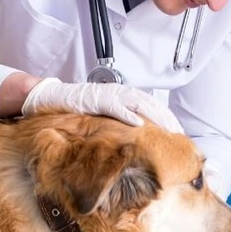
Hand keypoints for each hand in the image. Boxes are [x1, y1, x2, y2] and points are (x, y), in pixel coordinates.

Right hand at [21, 78, 183, 133]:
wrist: (51, 96)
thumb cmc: (76, 106)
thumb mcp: (101, 115)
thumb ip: (117, 122)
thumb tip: (133, 138)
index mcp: (121, 95)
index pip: (149, 104)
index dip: (164, 115)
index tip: (177, 129)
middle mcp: (118, 93)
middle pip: (148, 103)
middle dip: (165, 116)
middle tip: (179, 132)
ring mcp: (108, 95)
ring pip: (137, 103)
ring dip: (154, 115)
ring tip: (168, 127)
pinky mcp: (96, 100)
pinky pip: (115, 107)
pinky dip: (128, 115)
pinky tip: (139, 124)